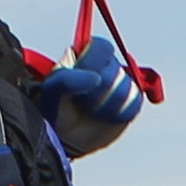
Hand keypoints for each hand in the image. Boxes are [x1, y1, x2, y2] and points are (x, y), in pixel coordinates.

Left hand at [38, 34, 144, 155]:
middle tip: (81, 101)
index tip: (82, 79)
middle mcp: (105, 66)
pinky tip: (105, 116)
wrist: (65, 138)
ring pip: (126, 89)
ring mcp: (120, 83)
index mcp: (85, 55)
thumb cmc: (55, 109)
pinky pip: (134, 102)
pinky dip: (118, 114)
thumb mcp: (51, 91)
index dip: (94, 64)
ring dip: (105, 106)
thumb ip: (68, 79)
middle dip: (96, 92)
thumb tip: (95, 78)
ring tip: (91, 110)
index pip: (101, 47)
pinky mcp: (131, 100)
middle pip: (115, 71)